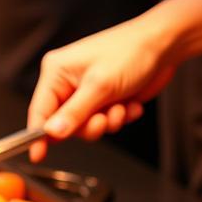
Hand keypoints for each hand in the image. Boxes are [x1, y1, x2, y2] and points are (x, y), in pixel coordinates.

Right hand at [26, 17, 177, 161]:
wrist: (163, 45)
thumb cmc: (130, 52)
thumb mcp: (99, 86)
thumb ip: (74, 113)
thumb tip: (51, 132)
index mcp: (57, 72)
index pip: (39, 110)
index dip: (37, 135)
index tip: (38, 155)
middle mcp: (68, 82)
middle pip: (63, 123)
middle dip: (87, 126)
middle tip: (103, 119)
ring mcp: (86, 92)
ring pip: (86, 126)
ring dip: (107, 122)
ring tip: (120, 107)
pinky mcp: (104, 99)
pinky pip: (104, 122)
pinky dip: (119, 117)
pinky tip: (130, 103)